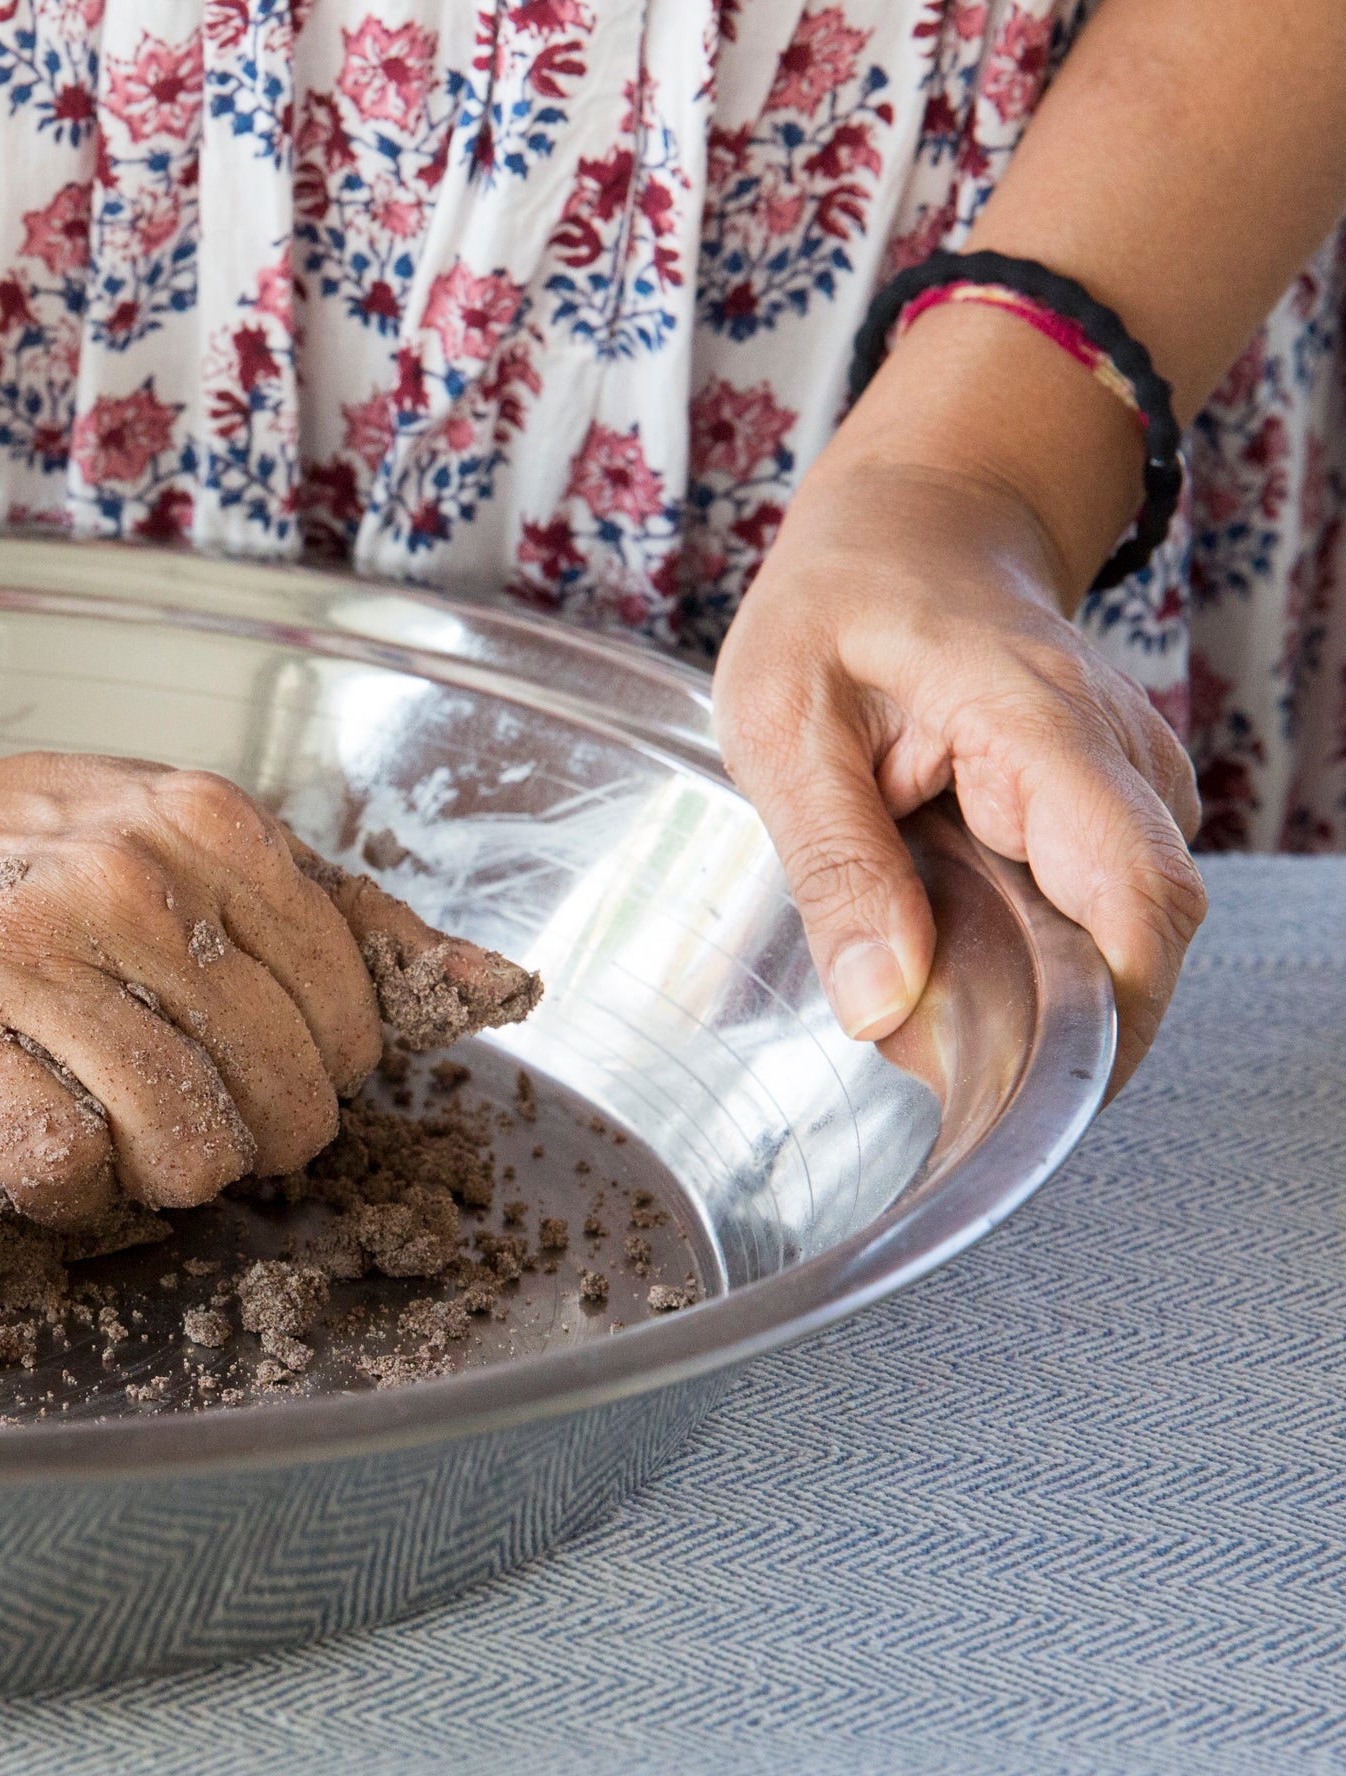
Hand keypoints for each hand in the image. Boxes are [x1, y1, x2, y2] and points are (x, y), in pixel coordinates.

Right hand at [0, 754, 391, 1225]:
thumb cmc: (30, 861)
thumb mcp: (194, 845)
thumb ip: (344, 921)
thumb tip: (503, 987)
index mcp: (204, 823)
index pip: (348, 1022)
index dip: (314, 1076)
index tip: (251, 1066)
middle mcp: (118, 878)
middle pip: (273, 1097)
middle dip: (247, 1137)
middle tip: (183, 1113)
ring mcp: (15, 955)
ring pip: (177, 1146)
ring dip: (159, 1172)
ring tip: (114, 1130)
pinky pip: (61, 1168)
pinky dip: (74, 1196)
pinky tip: (51, 1156)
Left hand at [713, 450, 1203, 1093]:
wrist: (913, 530)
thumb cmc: (838, 609)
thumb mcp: (783, 725)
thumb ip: (834, 865)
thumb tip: (882, 1007)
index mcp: (1047, 730)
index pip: (1138, 903)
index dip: (1105, 1022)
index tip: (1023, 1093)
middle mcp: (1122, 763)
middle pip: (1143, 941)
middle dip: (1056, 1028)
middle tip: (938, 1065)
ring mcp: (1132, 788)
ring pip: (1122, 938)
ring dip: (1041, 994)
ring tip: (928, 1003)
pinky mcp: (1112, 814)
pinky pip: (1096, 915)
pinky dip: (1034, 957)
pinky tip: (951, 952)